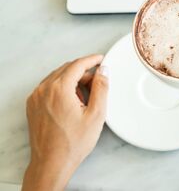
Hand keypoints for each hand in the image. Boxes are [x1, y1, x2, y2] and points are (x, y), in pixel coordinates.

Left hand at [22, 55, 108, 190]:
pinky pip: (48, 87)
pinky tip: (72, 101)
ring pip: (56, 77)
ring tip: (86, 94)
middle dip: (83, 70)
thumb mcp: (96, 114)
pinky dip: (61, 87)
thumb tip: (103, 71)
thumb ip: (101, 88)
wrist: (52, 162)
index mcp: (59, 89)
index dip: (91, 60)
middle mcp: (44, 90)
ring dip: (72, 79)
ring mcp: (36, 98)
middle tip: (98, 79)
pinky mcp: (33, 106)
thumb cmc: (72, 143)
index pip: (77, 65)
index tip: (100, 59)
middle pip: (66, 69)